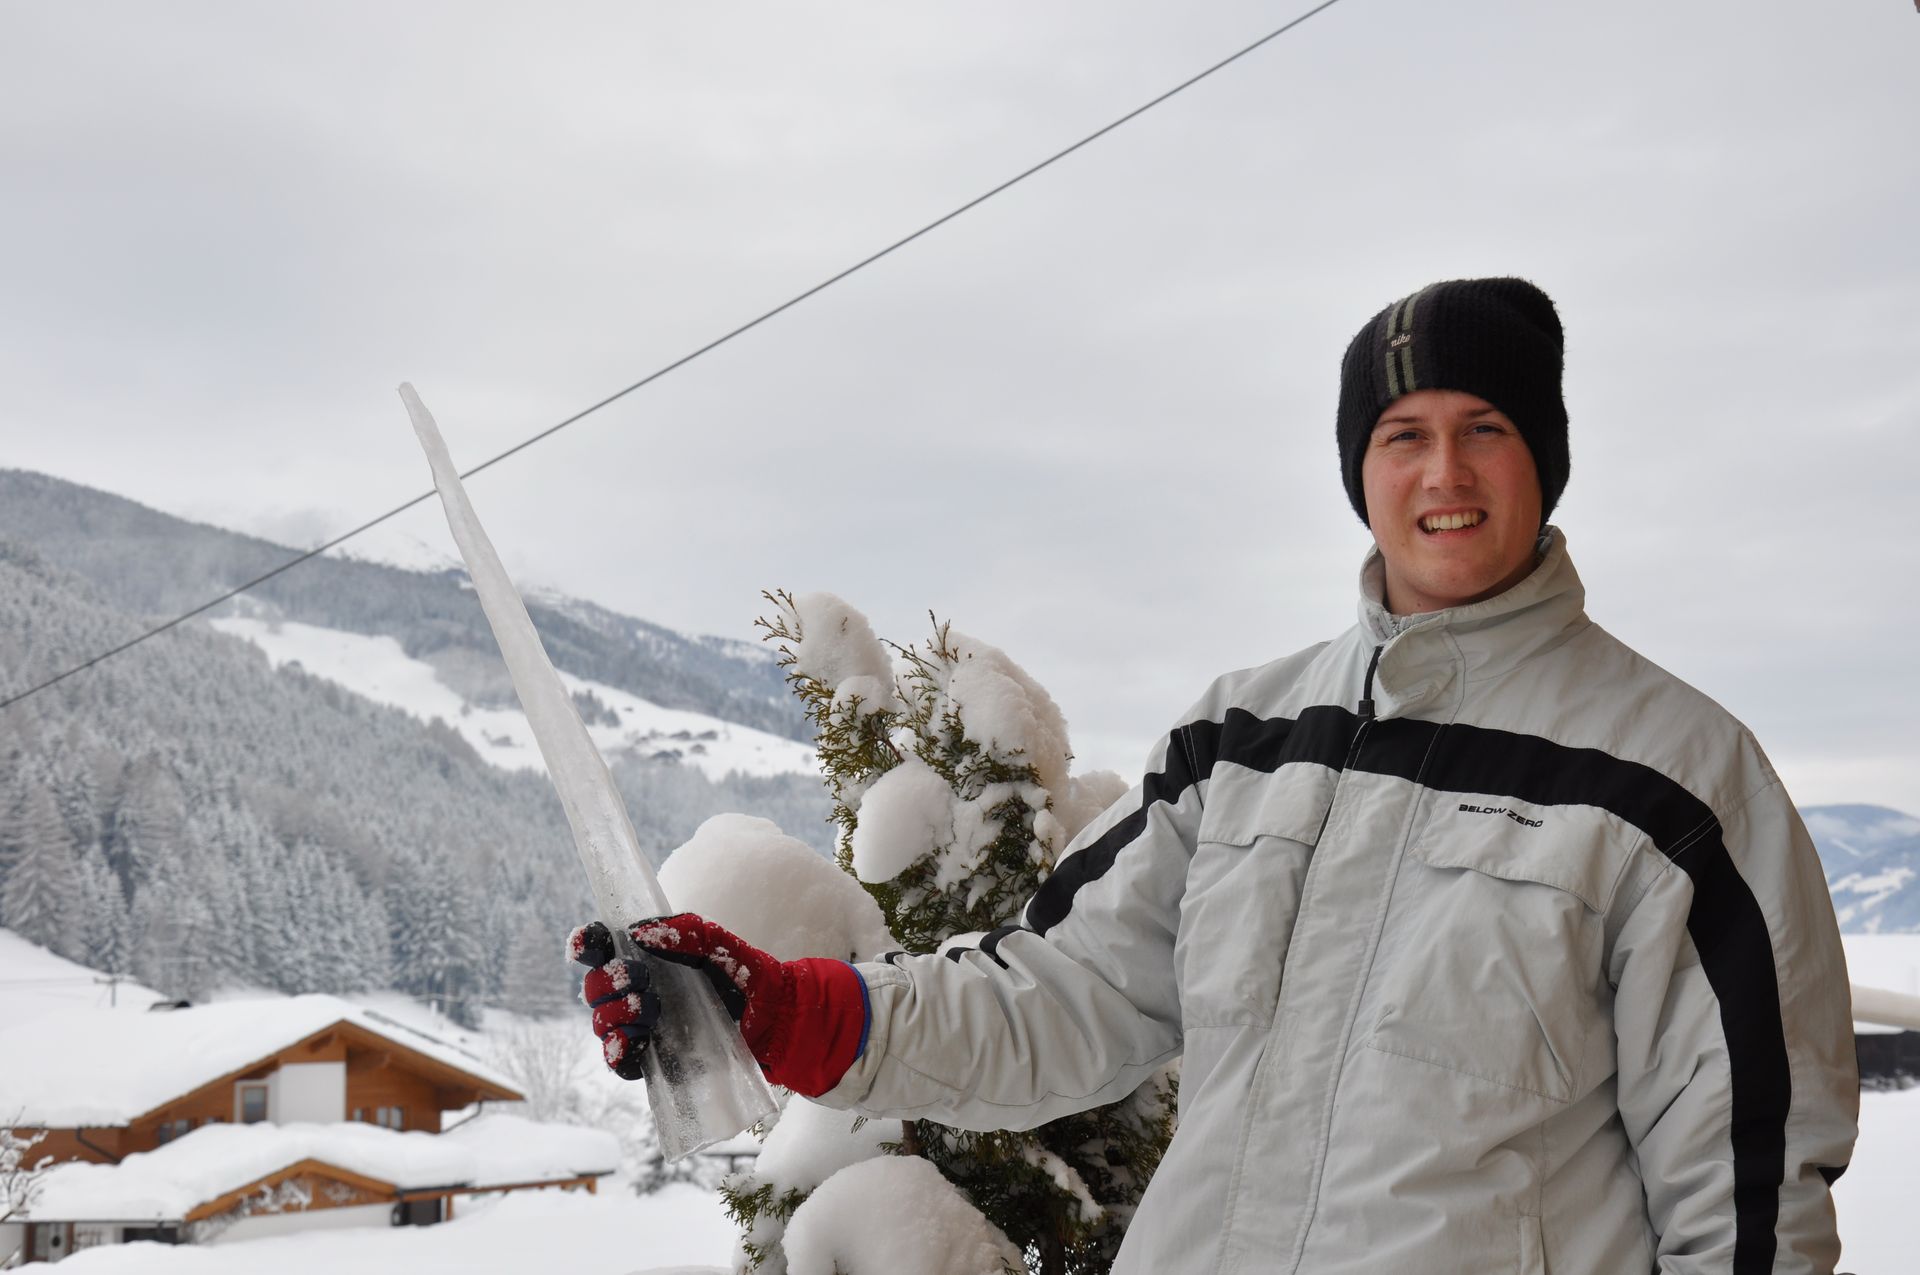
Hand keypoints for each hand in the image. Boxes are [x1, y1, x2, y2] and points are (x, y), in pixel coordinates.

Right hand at [568, 912, 869, 1095]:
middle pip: (594, 988)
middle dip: (609, 982)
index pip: (601, 948)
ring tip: (651, 1009)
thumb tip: (639, 931)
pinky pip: (618, 1060)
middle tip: (642, 980)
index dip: (585, 944)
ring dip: (617, 1013)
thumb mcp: (721, 946)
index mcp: (647, 959)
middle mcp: (638, 992)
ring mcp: (643, 1027)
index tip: (588, 945)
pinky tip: (636, 1038)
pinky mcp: (654, 1058)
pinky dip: (619, 1049)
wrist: (776, 1019)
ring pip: (602, 1023)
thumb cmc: (747, 977)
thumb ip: (687, 932)